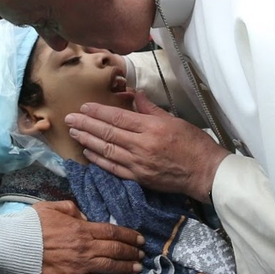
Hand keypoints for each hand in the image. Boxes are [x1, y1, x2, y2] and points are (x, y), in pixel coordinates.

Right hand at [32, 200, 143, 273]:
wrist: (12, 247)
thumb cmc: (30, 225)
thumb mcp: (52, 207)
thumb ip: (72, 209)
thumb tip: (85, 218)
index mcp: (81, 228)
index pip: (111, 231)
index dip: (128, 235)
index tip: (139, 238)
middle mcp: (85, 247)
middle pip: (115, 249)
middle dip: (131, 251)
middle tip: (142, 253)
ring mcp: (80, 266)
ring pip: (110, 266)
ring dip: (126, 267)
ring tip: (138, 268)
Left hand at [65, 93, 229, 202]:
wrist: (205, 172)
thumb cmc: (194, 143)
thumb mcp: (174, 120)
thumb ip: (150, 109)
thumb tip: (134, 95)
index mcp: (151, 128)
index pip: (118, 117)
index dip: (98, 112)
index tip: (84, 107)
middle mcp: (141, 146)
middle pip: (107, 133)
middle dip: (86, 125)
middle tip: (69, 119)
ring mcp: (138, 164)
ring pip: (106, 150)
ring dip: (87, 141)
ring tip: (74, 133)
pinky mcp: (139, 178)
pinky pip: (113, 168)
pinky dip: (98, 160)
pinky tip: (88, 153)